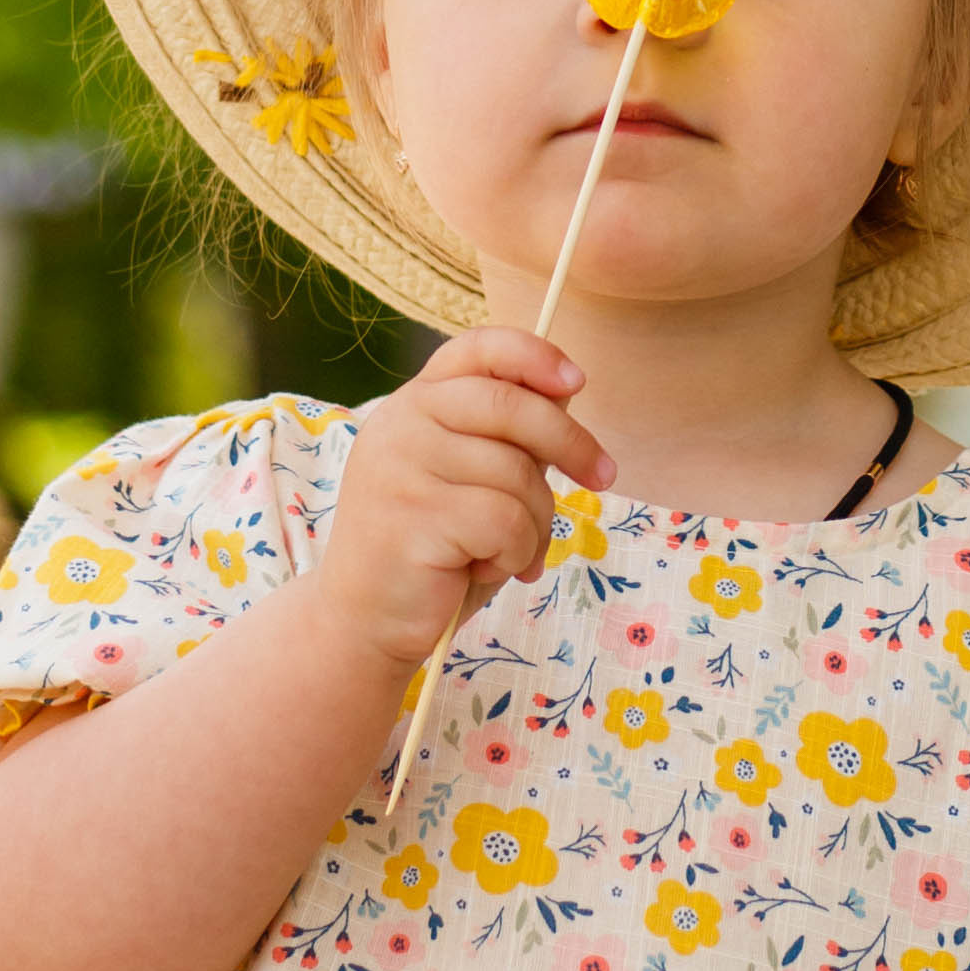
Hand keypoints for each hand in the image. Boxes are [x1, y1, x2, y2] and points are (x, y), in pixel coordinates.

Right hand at [315, 328, 611, 678]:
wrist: (365, 621)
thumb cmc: (431, 551)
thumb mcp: (471, 480)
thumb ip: (506, 437)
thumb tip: (566, 388)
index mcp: (414, 403)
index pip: (477, 349)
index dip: (534, 355)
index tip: (576, 380)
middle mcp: (401, 423)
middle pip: (513, 406)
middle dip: (572, 443)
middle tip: (604, 476)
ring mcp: (402, 466)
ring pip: (518, 474)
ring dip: (534, 524)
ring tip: (505, 553)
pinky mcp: (414, 515)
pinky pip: (507, 522)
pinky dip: (515, 554)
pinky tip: (484, 570)